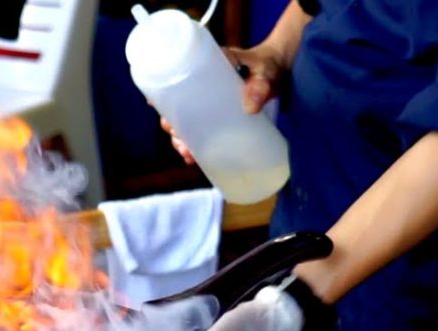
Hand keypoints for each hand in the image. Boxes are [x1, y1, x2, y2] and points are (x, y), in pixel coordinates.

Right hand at [160, 43, 290, 164]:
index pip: (174, 79)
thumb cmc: (270, 65)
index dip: (161, 93)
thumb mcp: (265, 72)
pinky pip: (200, 131)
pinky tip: (193, 158)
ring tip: (187, 153)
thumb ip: (260, 85)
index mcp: (205, 67)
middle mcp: (201, 86)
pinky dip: (194, 145)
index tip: (155, 105)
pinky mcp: (218, 116)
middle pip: (176, 106)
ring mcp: (208, 103)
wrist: (281, 71)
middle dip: (171, 125)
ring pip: (185, 122)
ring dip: (181, 139)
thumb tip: (250, 106)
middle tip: (179, 139)